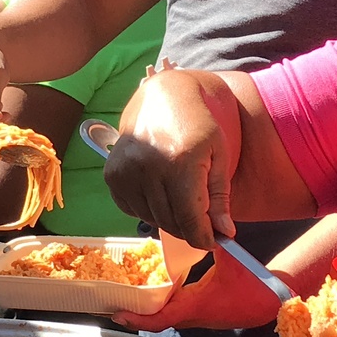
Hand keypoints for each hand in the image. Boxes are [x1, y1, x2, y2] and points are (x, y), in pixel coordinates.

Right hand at [102, 71, 234, 250]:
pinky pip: (132, 209)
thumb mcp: (219, 154)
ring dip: (170, 218)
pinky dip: (148, 209)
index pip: (191, 220)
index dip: (204, 237)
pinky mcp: (112, 174)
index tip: (214, 241)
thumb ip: (220, 196)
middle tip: (203, 222)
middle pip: (171, 223)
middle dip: (190, 228)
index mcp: (180, 163)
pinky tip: (159, 190)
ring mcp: (126, 171)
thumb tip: (224, 232)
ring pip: (151, 219)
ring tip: (181, 198)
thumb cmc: (198, 123)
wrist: (163, 95)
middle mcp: (148, 168)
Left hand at [112, 245, 279, 331]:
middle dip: (135, 315)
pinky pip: (175, 312)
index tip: (119, 315)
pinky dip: (160, 306)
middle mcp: (193, 316)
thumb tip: (205, 223)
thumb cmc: (255, 285)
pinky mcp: (201, 313)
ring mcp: (197, 317)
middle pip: (157, 320)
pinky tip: (152, 291)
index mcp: (197, 305)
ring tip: (126, 298)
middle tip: (113, 305)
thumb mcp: (234, 260)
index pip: (161, 318)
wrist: (273, 303)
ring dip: (146, 312)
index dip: (138, 318)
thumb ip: (217, 241)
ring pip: (165, 318)